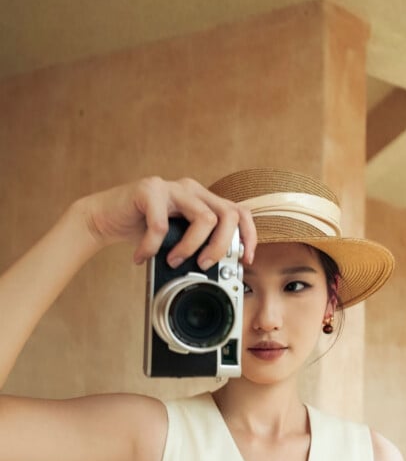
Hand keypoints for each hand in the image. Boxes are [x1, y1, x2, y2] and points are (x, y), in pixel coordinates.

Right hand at [79, 176, 256, 267]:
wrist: (102, 218)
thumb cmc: (140, 229)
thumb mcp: (175, 240)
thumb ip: (196, 247)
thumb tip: (220, 274)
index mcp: (203, 200)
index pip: (239, 212)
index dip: (248, 236)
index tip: (244, 260)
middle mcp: (192, 189)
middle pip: (228, 214)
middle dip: (222, 246)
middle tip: (205, 266)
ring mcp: (172, 187)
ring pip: (204, 218)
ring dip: (191, 248)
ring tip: (173, 261)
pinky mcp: (149, 190)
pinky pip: (161, 225)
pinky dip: (151, 247)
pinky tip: (141, 256)